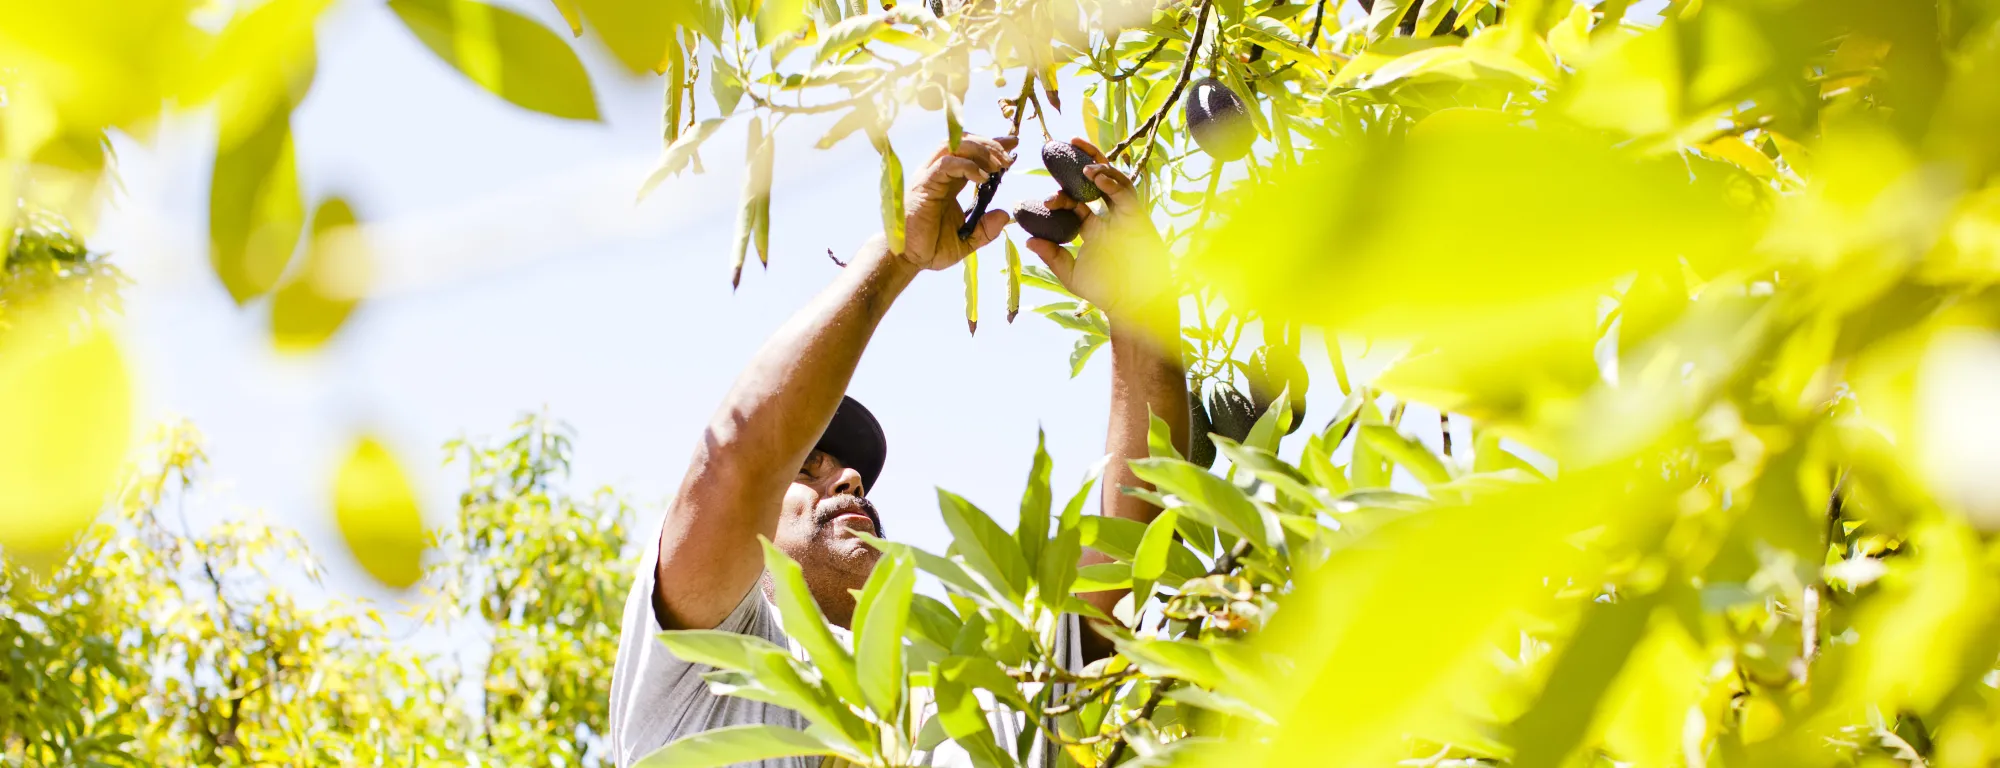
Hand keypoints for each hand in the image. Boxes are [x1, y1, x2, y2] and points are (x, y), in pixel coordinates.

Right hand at [898, 134, 1017, 270]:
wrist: (908, 260)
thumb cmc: (931, 249)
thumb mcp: (967, 241)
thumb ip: (986, 230)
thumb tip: (1004, 215)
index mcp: (950, 182)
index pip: (972, 154)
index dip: (993, 145)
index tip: (1014, 144)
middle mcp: (939, 174)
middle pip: (965, 142)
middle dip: (990, 144)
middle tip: (1009, 158)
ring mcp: (930, 177)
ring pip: (955, 146)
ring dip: (980, 150)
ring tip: (998, 165)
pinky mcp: (924, 185)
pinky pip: (946, 164)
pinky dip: (967, 166)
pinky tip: (982, 178)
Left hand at [1023, 138, 1172, 327]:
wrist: (1131, 304)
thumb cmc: (1104, 291)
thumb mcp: (1070, 273)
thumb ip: (1052, 255)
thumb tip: (1028, 239)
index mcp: (1093, 226)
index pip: (1075, 200)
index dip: (1061, 194)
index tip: (1046, 199)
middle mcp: (1109, 216)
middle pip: (1098, 180)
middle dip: (1085, 158)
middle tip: (1067, 142)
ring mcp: (1124, 215)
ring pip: (1114, 179)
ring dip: (1100, 166)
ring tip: (1082, 162)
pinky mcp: (1137, 217)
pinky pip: (1126, 194)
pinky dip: (1112, 182)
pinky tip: (1097, 176)